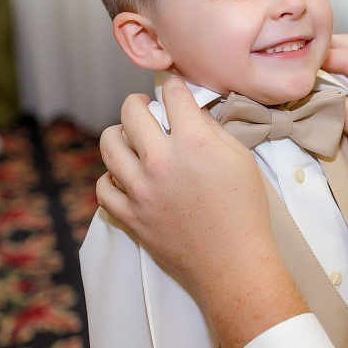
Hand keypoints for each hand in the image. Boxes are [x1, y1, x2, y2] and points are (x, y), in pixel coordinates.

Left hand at [97, 77, 307, 347]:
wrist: (233, 262)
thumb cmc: (244, 210)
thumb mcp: (240, 159)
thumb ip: (212, 129)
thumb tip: (190, 112)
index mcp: (193, 141)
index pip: (172, 94)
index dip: (174, 86)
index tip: (173, 89)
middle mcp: (161, 160)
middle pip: (131, 111)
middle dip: (138, 102)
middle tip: (144, 106)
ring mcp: (140, 189)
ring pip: (109, 144)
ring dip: (119, 134)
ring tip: (130, 138)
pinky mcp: (129, 215)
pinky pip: (103, 186)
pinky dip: (112, 177)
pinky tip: (126, 176)